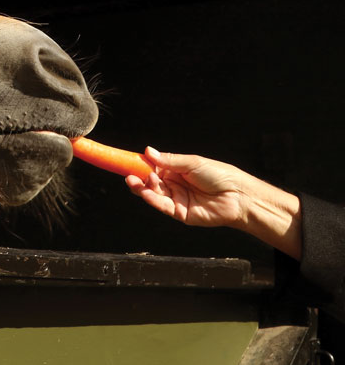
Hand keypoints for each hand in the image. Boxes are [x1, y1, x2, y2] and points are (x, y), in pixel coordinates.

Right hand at [126, 147, 300, 258]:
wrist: (238, 197)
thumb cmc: (221, 176)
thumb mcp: (192, 162)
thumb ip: (169, 160)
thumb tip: (148, 151)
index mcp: (177, 170)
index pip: (153, 166)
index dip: (140, 163)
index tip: (125, 160)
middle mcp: (174, 184)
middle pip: (149, 180)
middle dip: (137, 176)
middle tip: (126, 171)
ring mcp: (176, 199)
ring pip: (152, 193)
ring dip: (141, 186)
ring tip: (133, 179)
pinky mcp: (179, 213)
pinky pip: (161, 205)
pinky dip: (150, 197)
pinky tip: (144, 189)